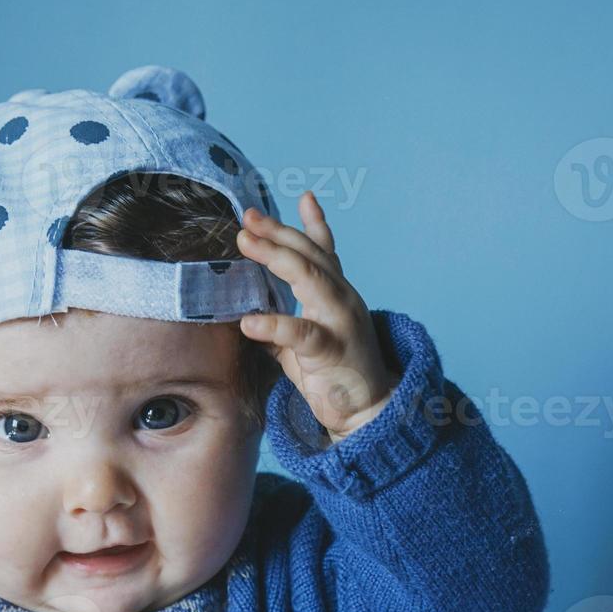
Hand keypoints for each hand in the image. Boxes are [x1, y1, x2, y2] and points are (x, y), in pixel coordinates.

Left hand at [235, 191, 397, 444]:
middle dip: (277, 233)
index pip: (322, 251)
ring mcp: (340, 321)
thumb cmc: (333, 373)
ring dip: (276, 257)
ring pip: (310, 278)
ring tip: (245, 244)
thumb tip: (248, 310)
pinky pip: (301, 333)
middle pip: (309, 255)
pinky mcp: (333, 350)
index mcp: (336, 293)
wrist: (367, 411)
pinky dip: (274, 324)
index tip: (292, 200)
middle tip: (247, 218)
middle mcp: (342, 299)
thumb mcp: (303, 340)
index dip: (309, 223)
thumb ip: (283, 321)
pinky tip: (249, 322)